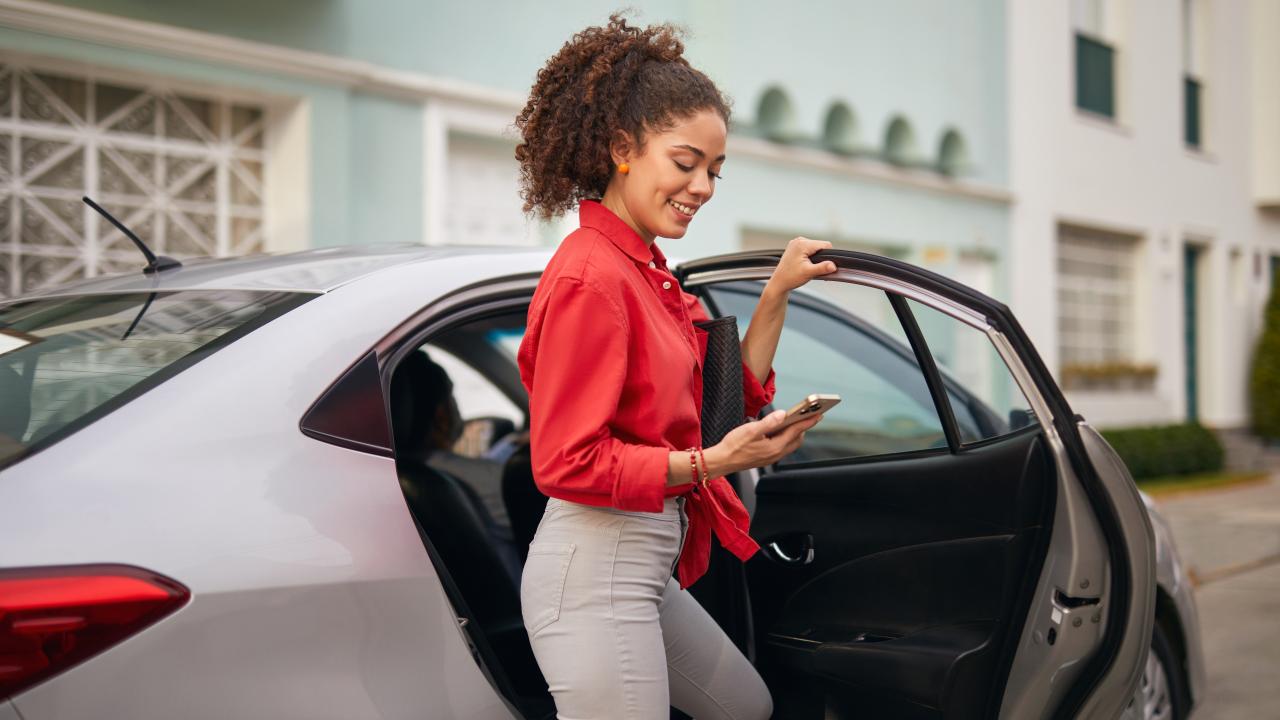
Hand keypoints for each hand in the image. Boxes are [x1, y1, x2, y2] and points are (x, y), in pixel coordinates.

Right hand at [704, 408, 823, 475]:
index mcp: (774, 446)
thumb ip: (768, 422)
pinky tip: (779, 430)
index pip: (796, 431)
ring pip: (790, 444)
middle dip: (803, 427)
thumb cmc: (733, 446)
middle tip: (809, 415)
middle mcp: (776, 454)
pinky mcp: (766, 457)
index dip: (808, 421)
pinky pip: (782, 447)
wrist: (722, 461)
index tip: (818, 414)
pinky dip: (786, 437)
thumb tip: (782, 414)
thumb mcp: (750, 430)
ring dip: (795, 432)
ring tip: (795, 420)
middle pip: (796, 439)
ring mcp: (771, 457)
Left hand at [767, 237, 836, 293]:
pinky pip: (809, 249)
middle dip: (821, 258)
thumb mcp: (809, 273)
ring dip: (816, 258)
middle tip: (814, 269)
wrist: (779, 282)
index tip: (823, 266)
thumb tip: (834, 265)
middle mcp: (799, 240)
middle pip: (820, 246)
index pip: (825, 244)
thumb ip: (822, 268)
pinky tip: (805, 265)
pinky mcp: (795, 247)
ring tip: (808, 268)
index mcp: (803, 244)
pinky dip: (810, 257)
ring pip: (815, 248)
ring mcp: (796, 243)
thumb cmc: (791, 277)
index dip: (827, 256)